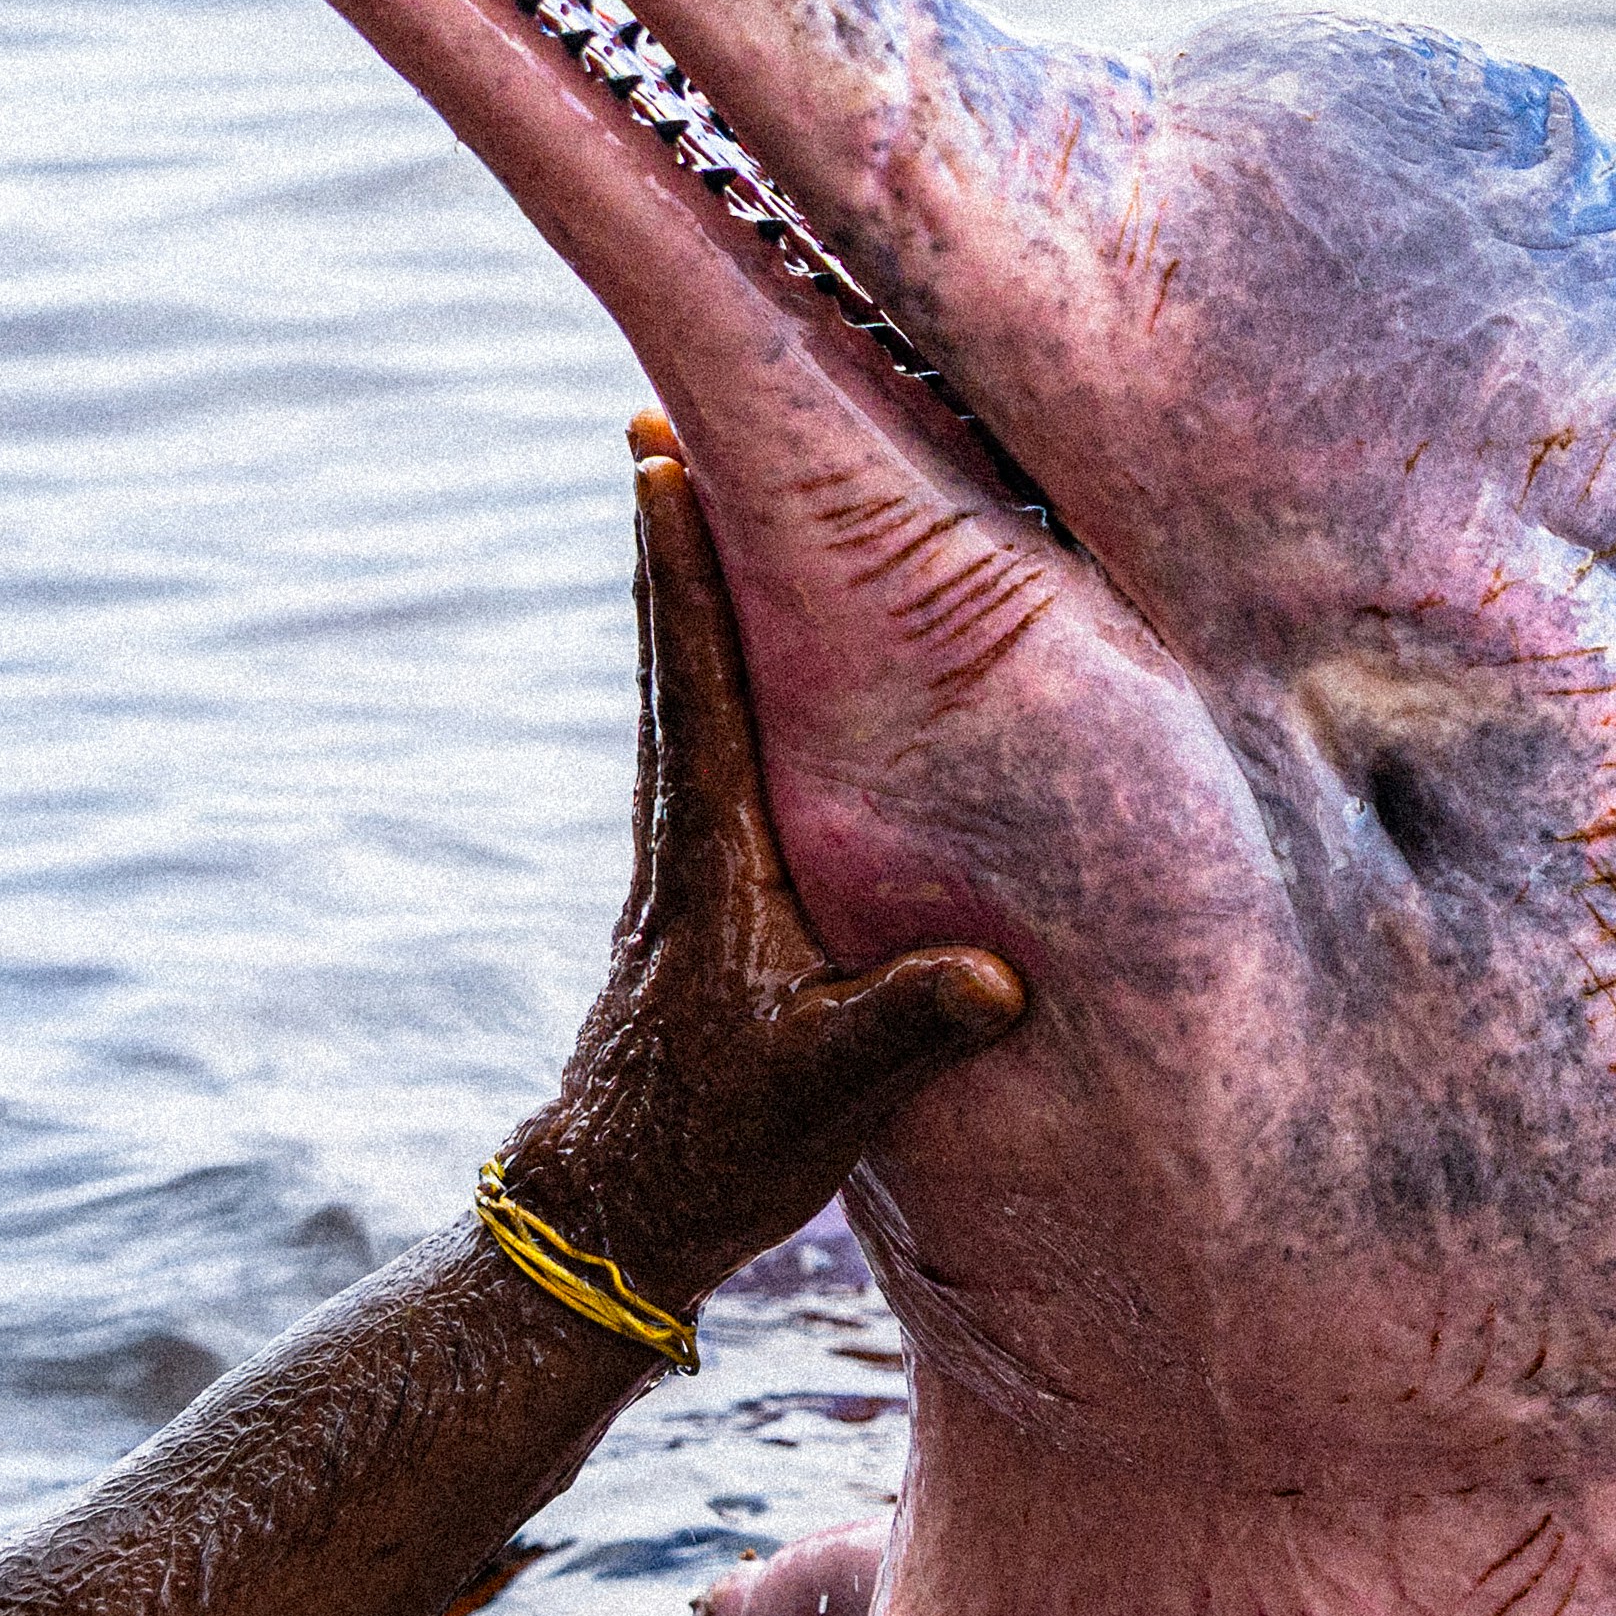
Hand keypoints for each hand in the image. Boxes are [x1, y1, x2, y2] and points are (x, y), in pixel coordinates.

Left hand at [495, 428, 1021, 1321]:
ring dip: (686, 583)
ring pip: (683, 686)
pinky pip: (705, 736)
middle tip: (663, 409)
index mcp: (712, 855)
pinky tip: (738, 636)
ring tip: (692, 481)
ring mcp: (682, 853)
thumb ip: (907, 1029)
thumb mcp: (829, 1094)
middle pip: (675, 648)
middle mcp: (684, 832)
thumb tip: (995, 981)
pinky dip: (711, 659)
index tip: (664, 458)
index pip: (697, 682)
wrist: (621, 1206)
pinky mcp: (696, 882)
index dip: (682, 569)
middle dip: (673, 530)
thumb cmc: (722, 1145)